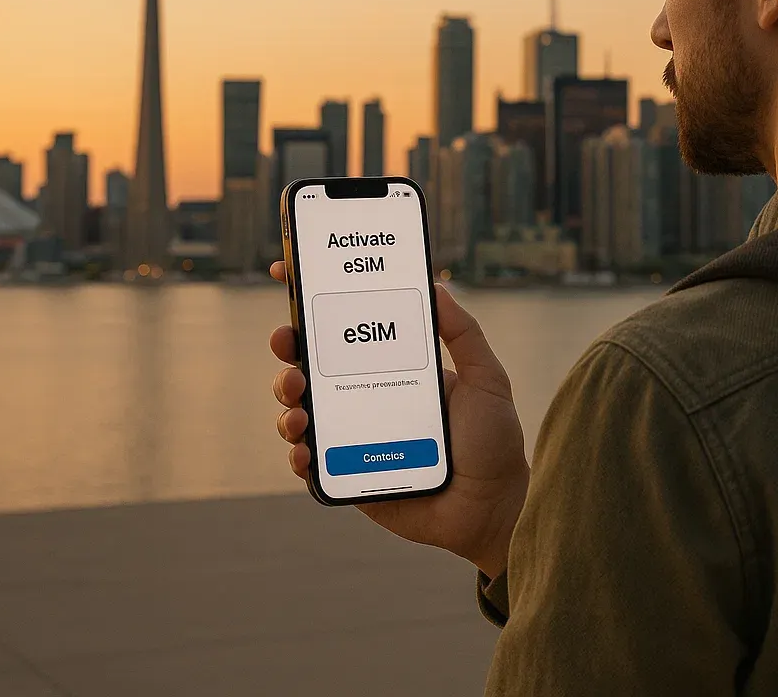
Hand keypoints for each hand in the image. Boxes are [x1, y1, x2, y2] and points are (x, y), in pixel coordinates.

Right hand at [268, 261, 528, 578]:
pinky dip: (297, 452)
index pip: (345, 329)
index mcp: (392, 368)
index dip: (310, 302)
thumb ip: (464, 334)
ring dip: (285, 399)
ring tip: (296, 399)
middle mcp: (365, 397)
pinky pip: (308, 462)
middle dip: (287, 347)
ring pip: (299, 409)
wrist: (494, 507)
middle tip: (286, 341)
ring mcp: (352, 437)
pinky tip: (303, 446)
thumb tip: (435, 285)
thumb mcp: (486, 378)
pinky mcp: (347, 476)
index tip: (283, 270)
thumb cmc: (493, 441)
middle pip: (309, 364)